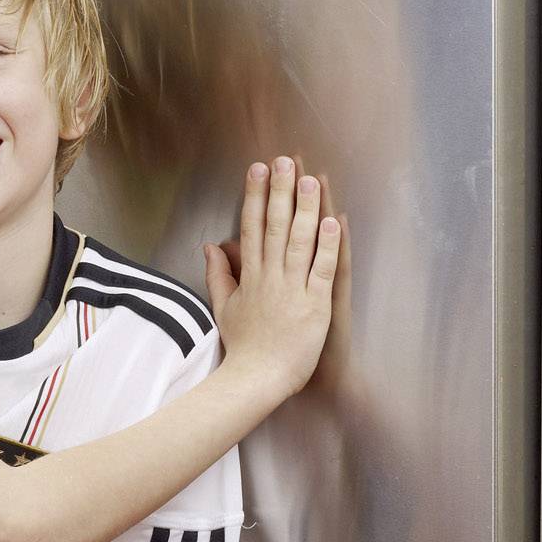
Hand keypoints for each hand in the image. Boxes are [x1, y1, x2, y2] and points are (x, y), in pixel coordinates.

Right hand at [204, 156, 340, 402]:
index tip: (257, 170)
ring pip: (299, 242)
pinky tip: (332, 221)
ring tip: (310, 179)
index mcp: (249, 277)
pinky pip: (322, 270)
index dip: (255, 197)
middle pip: (275, 227)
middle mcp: (269, 278)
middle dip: (280, 191)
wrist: (257, 380)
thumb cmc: (244, 348)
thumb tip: (209, 246)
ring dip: (305, 209)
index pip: (252, 228)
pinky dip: (327, 245)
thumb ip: (218, 275)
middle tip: (284, 161)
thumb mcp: (224, 307)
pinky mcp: (314, 305)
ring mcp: (292, 290)